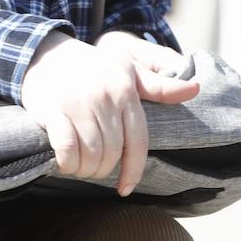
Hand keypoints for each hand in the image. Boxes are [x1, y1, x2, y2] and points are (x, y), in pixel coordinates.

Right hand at [20, 32, 198, 196]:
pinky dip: (68, 163)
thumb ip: (159, 87)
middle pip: (113, 152)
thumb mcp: (127, 71)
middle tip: (96, 169)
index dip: (134, 170)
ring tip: (80, 166)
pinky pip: (67, 149)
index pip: (138, 141)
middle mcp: (104, 97)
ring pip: (92, 154)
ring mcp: (79, 103)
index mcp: (126, 90)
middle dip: (105, 169)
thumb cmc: (91, 67)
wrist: (45, 52)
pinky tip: (66, 164)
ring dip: (86, 169)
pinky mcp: (54, 110)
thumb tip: (195, 89)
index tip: (126, 188)